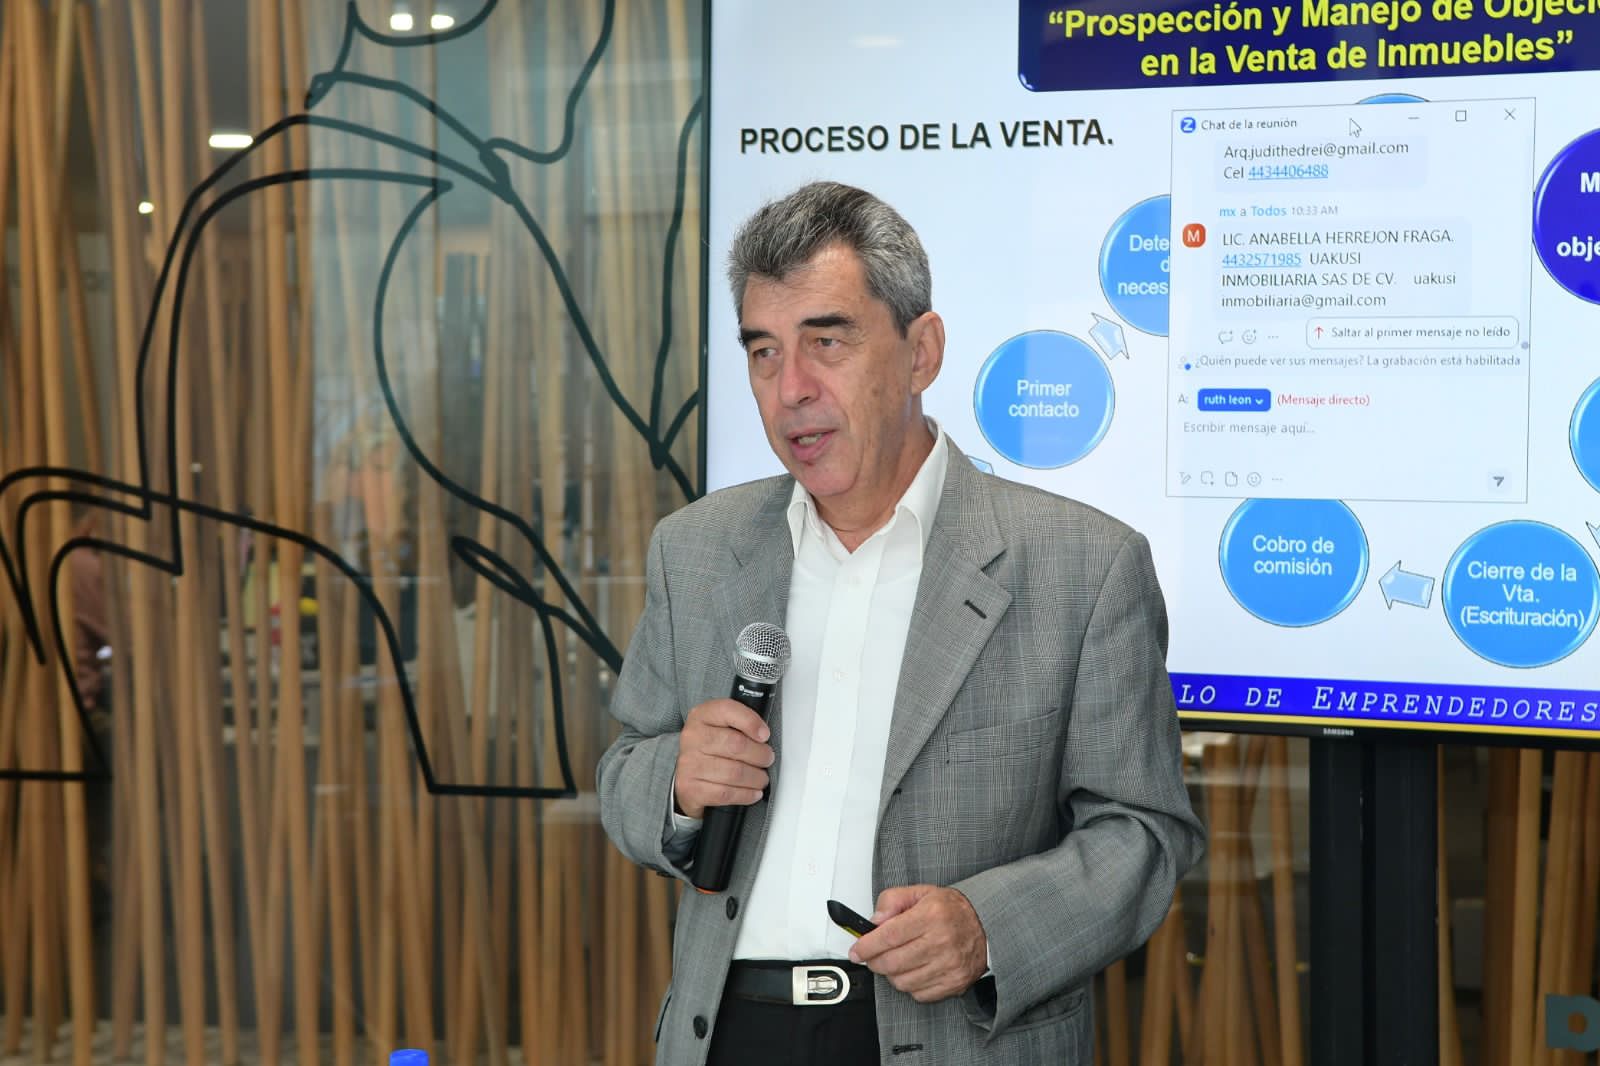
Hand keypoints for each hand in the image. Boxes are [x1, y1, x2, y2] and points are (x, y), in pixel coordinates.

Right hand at [673, 699, 773, 818]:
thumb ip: (740, 723)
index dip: (751, 722)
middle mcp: (692, 738)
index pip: (727, 710)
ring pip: (734, 772)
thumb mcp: (721, 726)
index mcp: (701, 716)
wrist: (687, 777)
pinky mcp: (691, 788)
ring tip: (762, 778)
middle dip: (760, 755)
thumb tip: (763, 735)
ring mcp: (689, 764)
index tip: (765, 735)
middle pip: (736, 745)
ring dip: (756, 778)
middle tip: (767, 759)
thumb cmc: (710, 750)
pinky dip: (746, 794)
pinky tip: (753, 792)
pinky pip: (726, 793)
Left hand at [848, 885, 987, 1002]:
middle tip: (872, 956)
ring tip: (897, 960)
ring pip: (902, 982)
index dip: (866, 946)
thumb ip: (892, 900)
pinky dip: (910, 985)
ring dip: (891, 974)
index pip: (888, 936)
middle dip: (874, 961)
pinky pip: (918, 994)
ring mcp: (949, 966)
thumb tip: (874, 920)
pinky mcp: (954, 983)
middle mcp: (941, 941)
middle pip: (892, 962)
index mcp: (931, 915)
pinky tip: (913, 970)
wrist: (986, 925)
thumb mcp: (921, 892)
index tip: (856, 951)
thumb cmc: (952, 910)